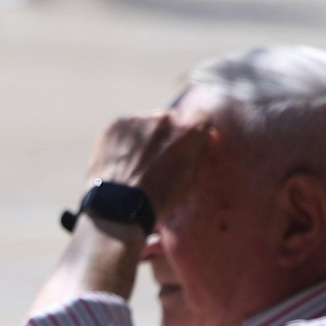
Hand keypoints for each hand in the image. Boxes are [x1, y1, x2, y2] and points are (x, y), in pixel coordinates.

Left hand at [84, 110, 212, 214]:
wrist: (119, 209)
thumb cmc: (158, 199)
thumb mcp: (190, 179)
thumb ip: (200, 152)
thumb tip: (209, 135)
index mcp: (190, 130)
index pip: (199, 117)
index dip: (192, 133)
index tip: (185, 147)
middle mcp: (165, 118)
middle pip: (171, 120)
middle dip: (167, 135)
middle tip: (156, 162)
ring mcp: (138, 119)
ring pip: (146, 124)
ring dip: (145, 138)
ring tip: (136, 165)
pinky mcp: (116, 124)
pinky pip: (125, 129)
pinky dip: (125, 141)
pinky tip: (120, 162)